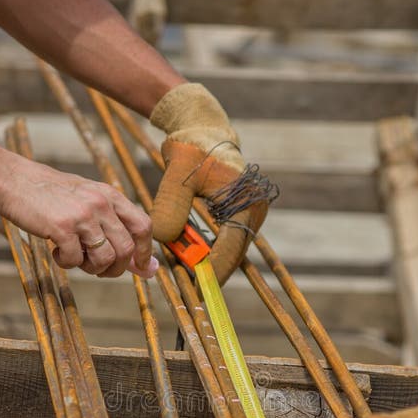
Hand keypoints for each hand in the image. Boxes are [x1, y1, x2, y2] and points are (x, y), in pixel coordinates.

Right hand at [0, 152, 157, 277]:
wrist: (11, 179)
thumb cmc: (48, 194)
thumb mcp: (86, 200)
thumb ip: (111, 226)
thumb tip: (140, 263)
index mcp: (110, 195)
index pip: (143, 226)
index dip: (145, 252)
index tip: (143, 268)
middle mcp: (101, 203)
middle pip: (126, 249)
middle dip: (116, 268)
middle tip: (98, 270)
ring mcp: (82, 215)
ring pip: (105, 259)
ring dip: (92, 268)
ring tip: (76, 259)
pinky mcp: (62, 227)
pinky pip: (75, 260)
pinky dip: (66, 263)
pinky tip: (56, 252)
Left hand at [149, 83, 269, 284]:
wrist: (202, 128)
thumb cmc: (191, 148)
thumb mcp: (177, 176)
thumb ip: (171, 209)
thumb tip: (164, 240)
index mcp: (245, 203)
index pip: (230, 249)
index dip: (212, 271)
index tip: (196, 289)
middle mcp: (253, 212)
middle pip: (231, 254)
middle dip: (208, 269)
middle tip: (186, 284)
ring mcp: (248, 214)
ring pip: (227, 249)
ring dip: (206, 258)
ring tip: (183, 266)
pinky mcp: (238, 215)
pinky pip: (223, 239)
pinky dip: (205, 246)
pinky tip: (187, 250)